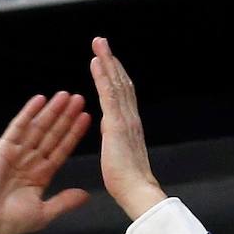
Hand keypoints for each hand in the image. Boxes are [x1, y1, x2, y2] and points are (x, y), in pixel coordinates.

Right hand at [0, 92, 90, 233]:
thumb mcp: (43, 213)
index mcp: (39, 176)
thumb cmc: (8, 222)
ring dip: (51, 111)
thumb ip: (64, 202)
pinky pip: (18, 126)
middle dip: (65, 117)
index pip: (61, 150)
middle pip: (51, 134)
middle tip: (79, 99)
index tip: (86, 119)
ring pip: (38, 127)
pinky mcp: (2, 148)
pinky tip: (40, 99)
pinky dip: (28, 112)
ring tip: (66, 95)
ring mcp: (15, 153)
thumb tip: (86, 196)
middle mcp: (29, 162)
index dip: (73, 134)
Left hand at [90, 37, 164, 220]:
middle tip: (101, 42)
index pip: (121, 94)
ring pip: (116, 82)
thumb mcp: (118, 156)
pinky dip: (103, 76)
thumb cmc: (127, 182)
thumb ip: (115, 140)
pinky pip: (109, 94)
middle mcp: (129, 117)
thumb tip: (108, 131)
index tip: (107, 61)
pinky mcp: (117, 123)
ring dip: (107, 60)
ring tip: (98, 43)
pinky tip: (96, 62)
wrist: (137, 191)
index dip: (114, 76)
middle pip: (121, 81)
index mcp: (128, 125)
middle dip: (112, 60)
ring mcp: (125, 118)